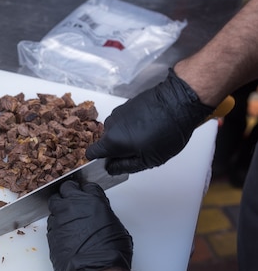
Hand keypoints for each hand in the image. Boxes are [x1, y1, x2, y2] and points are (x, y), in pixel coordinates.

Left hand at [47, 180, 132, 270]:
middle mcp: (73, 205)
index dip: (87, 191)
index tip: (87, 195)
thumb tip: (99, 216)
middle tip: (73, 201)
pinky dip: (56, 224)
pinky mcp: (50, 232)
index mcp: (93, 201)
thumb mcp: (116, 228)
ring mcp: (59, 218)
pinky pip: (51, 222)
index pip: (87, 186)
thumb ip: (103, 214)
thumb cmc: (109, 253)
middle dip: (68, 193)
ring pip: (54, 204)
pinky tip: (64, 232)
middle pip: (65, 189)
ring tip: (68, 218)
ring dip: (60, 208)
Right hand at [85, 68, 213, 174]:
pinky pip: (124, 121)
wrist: (179, 101)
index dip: (99, 160)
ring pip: (116, 131)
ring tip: (147, 137)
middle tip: (138, 151)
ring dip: (126, 136)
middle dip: (118, 149)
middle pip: (106, 142)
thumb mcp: (148, 160)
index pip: (91, 153)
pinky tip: (149, 126)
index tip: (111, 163)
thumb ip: (124, 167)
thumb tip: (111, 169)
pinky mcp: (127, 105)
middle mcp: (110, 125)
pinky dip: (132, 125)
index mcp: (112, 141)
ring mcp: (118, 113)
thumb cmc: (168, 130)